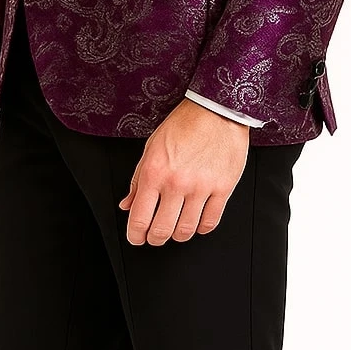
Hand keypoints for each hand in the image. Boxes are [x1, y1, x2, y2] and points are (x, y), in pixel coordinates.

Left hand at [118, 98, 249, 244]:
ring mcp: (201, 187)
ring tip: (176, 227)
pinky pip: (210, 222)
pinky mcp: (223, 188)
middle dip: (155, 239)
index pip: (139, 218)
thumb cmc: (184, 125)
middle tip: (155, 236)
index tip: (137, 237)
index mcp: (154, 172)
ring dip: (178, 235)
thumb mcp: (152, 147)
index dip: (135, 235)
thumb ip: (138, 179)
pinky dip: (201, 228)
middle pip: (162, 230)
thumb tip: (127, 204)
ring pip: (186, 230)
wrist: (216, 109)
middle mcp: (176, 183)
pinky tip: (197, 221)